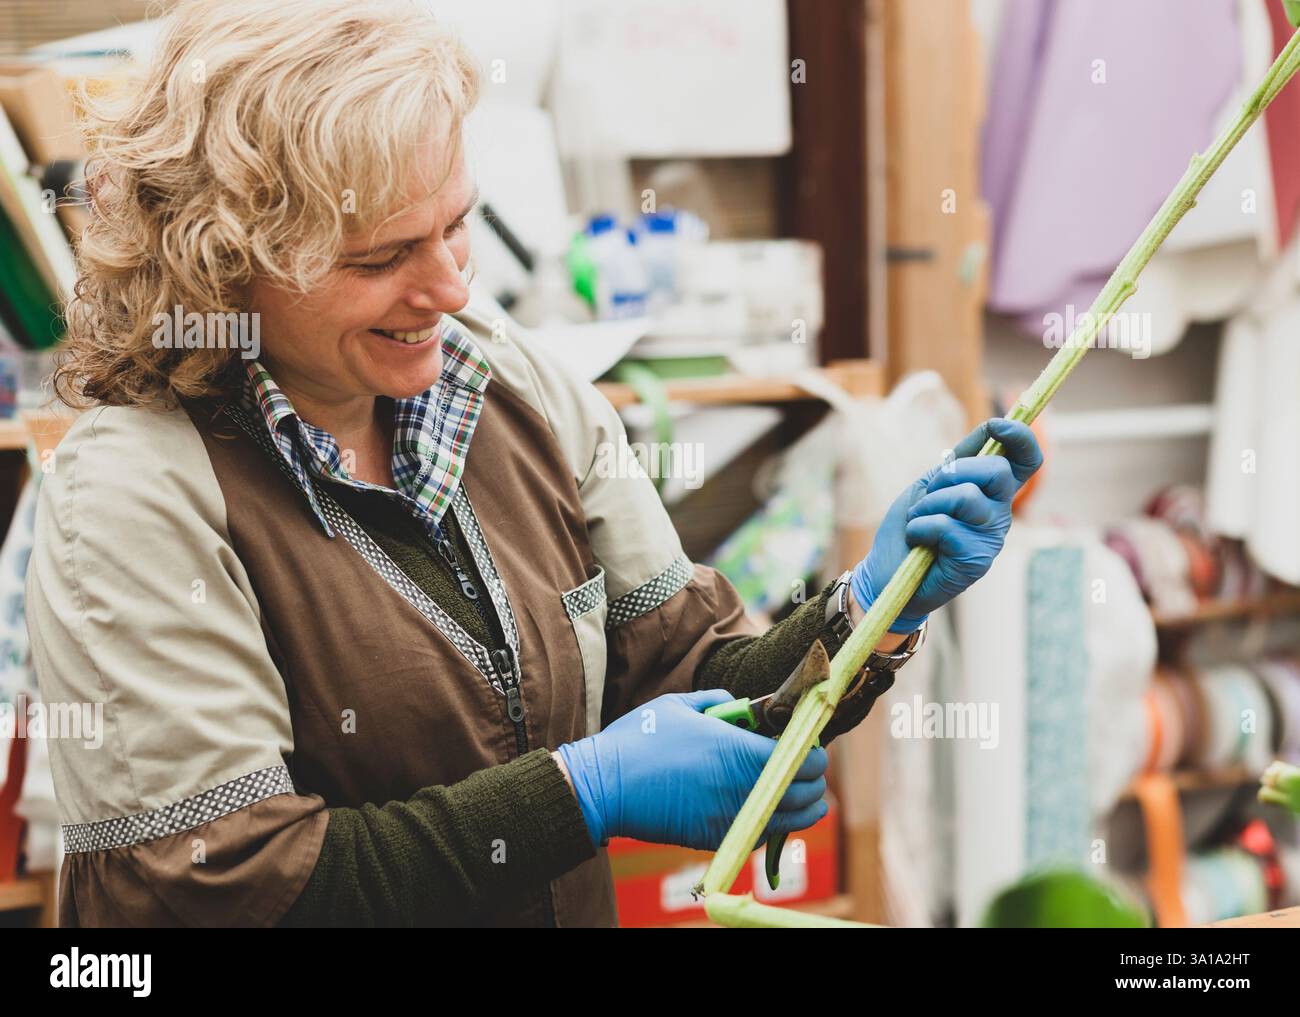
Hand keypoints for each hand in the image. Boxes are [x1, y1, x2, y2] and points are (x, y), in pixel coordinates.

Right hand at [556, 689, 828, 850]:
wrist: (605, 786)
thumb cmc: (641, 739)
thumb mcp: (680, 704)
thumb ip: (719, 702)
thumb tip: (742, 705)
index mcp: (737, 750)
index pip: (799, 758)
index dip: (814, 754)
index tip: (812, 747)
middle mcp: (740, 786)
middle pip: (802, 792)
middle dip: (813, 781)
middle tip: (811, 770)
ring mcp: (728, 816)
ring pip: (787, 819)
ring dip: (804, 808)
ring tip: (809, 799)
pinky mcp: (713, 836)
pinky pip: (759, 834)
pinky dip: (774, 825)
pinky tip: (775, 814)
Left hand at [850, 417, 1042, 632]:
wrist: (886, 574)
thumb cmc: (911, 528)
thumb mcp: (931, 485)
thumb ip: (959, 460)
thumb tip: (991, 427)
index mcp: (992, 493)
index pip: (1026, 461)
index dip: (1020, 437)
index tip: (997, 424)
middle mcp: (999, 514)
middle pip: (997, 471)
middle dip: (953, 473)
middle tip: (930, 495)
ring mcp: (990, 540)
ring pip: (966, 497)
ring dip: (928, 505)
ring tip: (919, 523)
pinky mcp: (975, 561)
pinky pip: (945, 526)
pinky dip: (920, 528)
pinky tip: (918, 542)